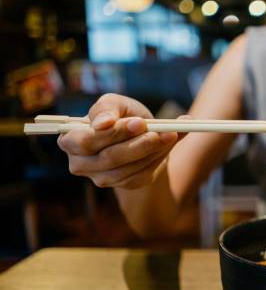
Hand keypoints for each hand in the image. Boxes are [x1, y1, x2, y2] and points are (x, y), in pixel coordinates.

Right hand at [58, 93, 184, 188]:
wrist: (141, 135)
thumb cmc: (122, 116)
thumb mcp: (115, 104)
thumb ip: (106, 108)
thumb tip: (102, 123)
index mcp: (70, 140)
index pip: (87, 141)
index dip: (113, 133)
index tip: (140, 123)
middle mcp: (80, 164)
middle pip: (109, 158)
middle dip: (139, 144)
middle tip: (163, 131)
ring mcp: (101, 178)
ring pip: (128, 169)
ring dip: (153, 151)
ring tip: (172, 134)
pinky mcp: (123, 184)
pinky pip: (141, 175)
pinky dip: (158, 159)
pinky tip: (169, 144)